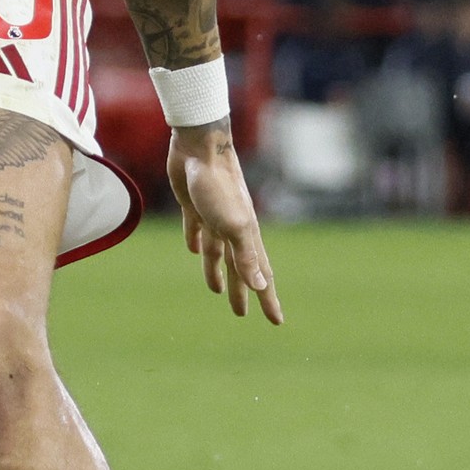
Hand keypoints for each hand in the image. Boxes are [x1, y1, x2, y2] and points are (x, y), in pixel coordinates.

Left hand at [167, 121, 282, 325]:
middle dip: (242, 290)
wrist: (199, 147)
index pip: (261, 275)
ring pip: (217, 251)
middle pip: (238, 267)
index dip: (268, 299)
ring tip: (215, 289)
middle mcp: (233, 228)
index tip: (276, 321)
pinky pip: (197, 229)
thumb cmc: (218, 186)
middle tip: (242, 313)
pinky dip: (196, 240)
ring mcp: (214, 216)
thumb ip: (246, 255)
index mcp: (246, 235)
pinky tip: (193, 249)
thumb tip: (261, 284)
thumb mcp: (233, 225)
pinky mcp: (194, 204)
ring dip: (217, 271)